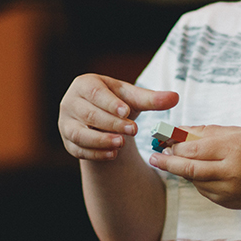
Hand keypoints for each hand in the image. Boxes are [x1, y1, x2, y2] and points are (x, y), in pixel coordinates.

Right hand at [58, 74, 178, 159]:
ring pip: (79, 133)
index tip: (126, 111)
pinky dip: (95, 153)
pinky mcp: (68, 142)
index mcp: (85, 84)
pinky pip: (78, 149)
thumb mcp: (134, 99)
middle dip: (111, 123)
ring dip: (100, 140)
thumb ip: (152, 99)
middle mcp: (70, 102)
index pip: (95, 93)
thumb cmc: (118, 103)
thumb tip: (175, 97)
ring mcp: (66, 123)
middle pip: (88, 114)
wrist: (103, 119)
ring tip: (121, 144)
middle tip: (132, 130)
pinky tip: (112, 155)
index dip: (110, 103)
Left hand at [148, 126, 240, 209]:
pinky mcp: (226, 202)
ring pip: (193, 180)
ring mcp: (229, 190)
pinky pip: (202, 189)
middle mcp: (232, 170)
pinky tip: (200, 171)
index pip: (195, 147)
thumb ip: (208, 132)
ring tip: (174, 160)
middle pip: (189, 168)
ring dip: (181, 170)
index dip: (175, 144)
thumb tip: (178, 131)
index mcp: (236, 147)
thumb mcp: (240, 134)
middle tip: (155, 156)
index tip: (161, 140)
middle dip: (168, 162)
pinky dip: (197, 179)